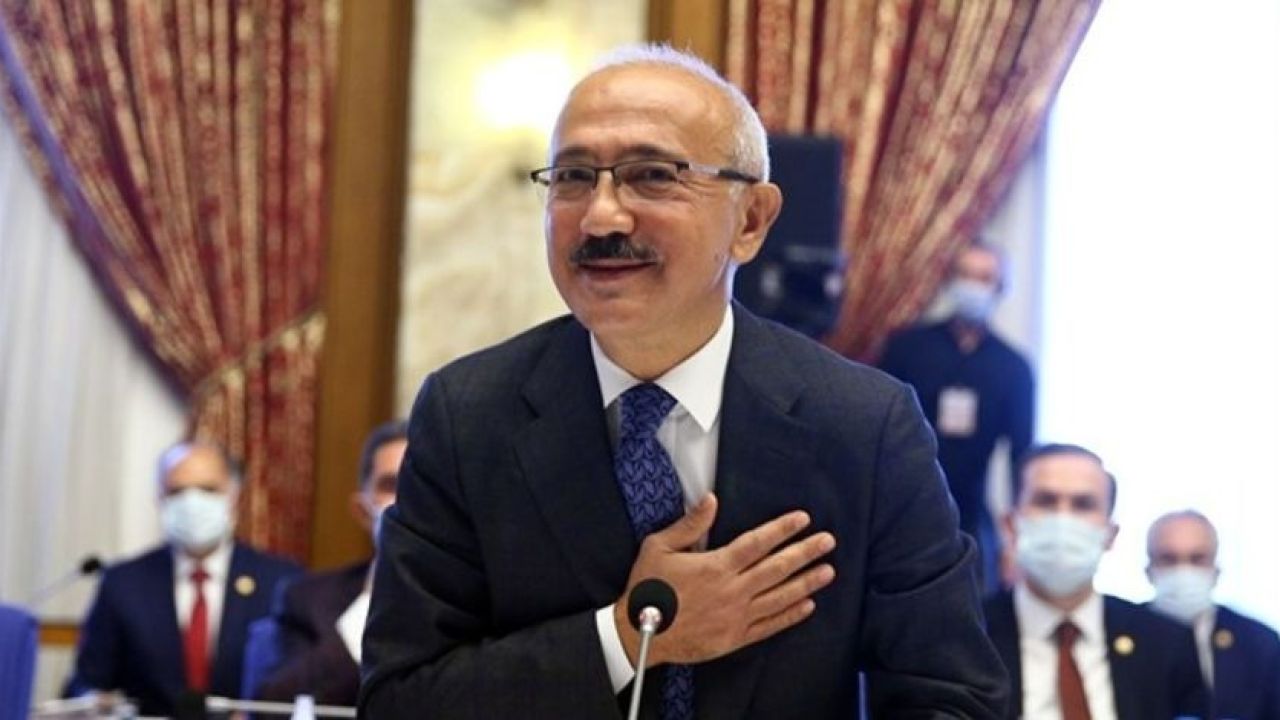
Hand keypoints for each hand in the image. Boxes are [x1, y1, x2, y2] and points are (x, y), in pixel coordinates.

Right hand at [614, 494, 835, 666]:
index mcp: (715, 566)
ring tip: (827, 571)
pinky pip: (770, 625)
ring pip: (780, 597)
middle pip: (776, 568)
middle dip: (805, 552)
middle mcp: (732, 591)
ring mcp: (736, 617)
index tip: (803, 519)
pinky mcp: (734, 638)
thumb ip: (690, 524)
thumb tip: (711, 500)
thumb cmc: (647, 589)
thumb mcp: (659, 547)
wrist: (639, 634)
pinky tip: (807, 606)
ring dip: (806, 583)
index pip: (757, 543)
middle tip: (828, 542)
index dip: (782, 529)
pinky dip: (790, 615)